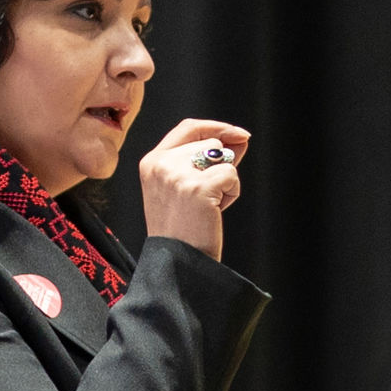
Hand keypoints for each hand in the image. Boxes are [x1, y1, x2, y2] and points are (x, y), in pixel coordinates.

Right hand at [138, 119, 249, 260]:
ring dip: (225, 181)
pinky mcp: (198, 186)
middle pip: (210, 143)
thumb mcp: (185, 187)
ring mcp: (178, 174)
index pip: (188, 128)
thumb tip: (239, 138)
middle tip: (211, 196)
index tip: (238, 134)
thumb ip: (207, 159)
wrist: (179, 263)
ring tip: (207, 206)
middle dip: (223, 164)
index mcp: (152, 161)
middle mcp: (161, 164)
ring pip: (222, 158)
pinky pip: (231, 175)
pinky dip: (231, 194)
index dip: (216, 127)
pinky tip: (214, 212)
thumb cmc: (183, 229)